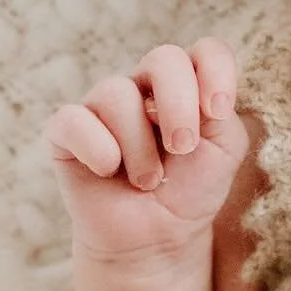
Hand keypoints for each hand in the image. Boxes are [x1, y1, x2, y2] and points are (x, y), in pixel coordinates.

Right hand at [46, 39, 249, 261]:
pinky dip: (97, 149)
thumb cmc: (190, 190)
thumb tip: (198, 92)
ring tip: (148, 180)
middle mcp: (144, 86)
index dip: (216, 72)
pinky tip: (107, 171)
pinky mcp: (67, 129)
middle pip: (164, 59)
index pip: (206, 52)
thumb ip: (222, 114)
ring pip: (118, 94)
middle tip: (182, 148)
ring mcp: (103, 104)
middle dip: (179, 105)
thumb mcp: (223, 152)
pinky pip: (74, 119)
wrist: (155, 238)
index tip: (218, 111)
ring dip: (141, 148)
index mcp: (188, 87)